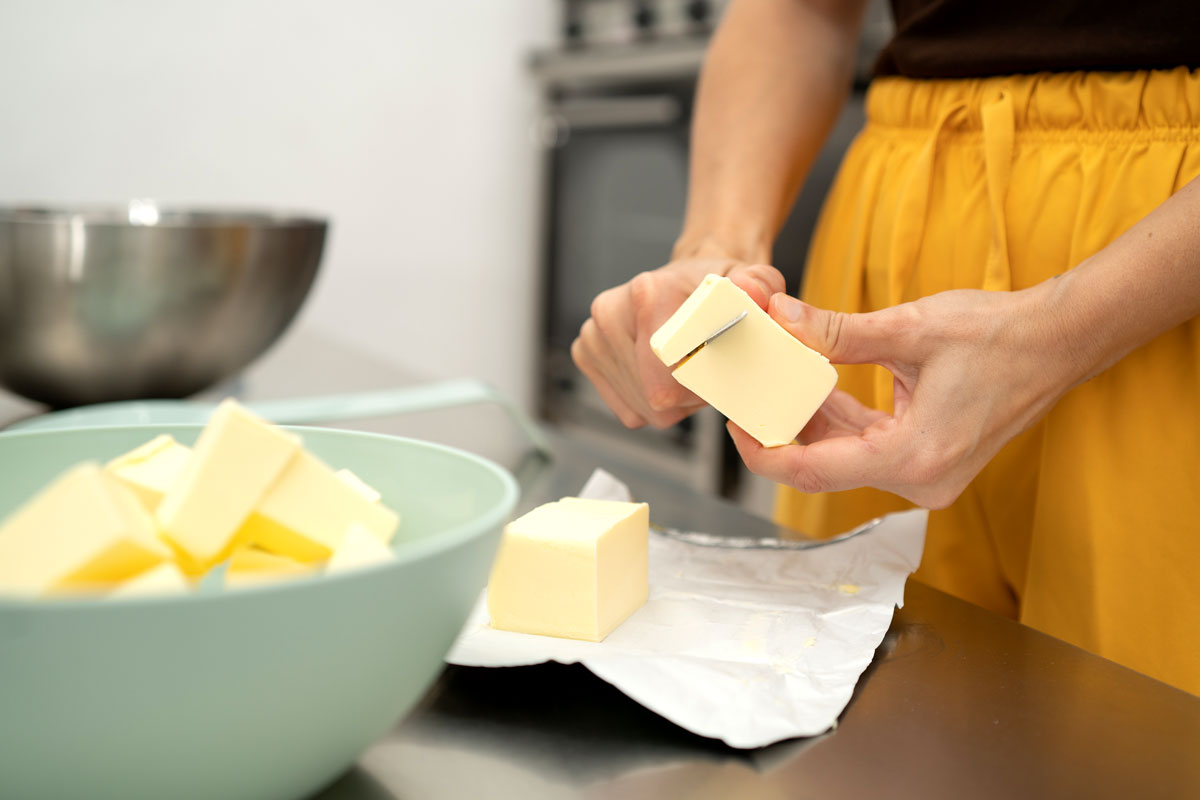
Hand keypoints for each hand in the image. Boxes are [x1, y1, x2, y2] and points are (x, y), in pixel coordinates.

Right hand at [572, 259, 785, 428]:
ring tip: (685, 367)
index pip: (667, 377)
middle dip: (686, 396)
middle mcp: (610, 312)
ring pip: (640, 406)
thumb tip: (753, 294)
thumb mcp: (753, 280)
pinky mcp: (586, 354)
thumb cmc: (718, 288)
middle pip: (652, 396)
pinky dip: (650, 402)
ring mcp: (593, 335)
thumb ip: (760, 285)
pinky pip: (627, 408)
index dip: (698, 388)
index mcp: (647, 294)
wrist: (687, 280)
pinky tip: (663, 374)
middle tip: (705, 369)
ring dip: (670, 401)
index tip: (714, 370)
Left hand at [728, 286, 1087, 507]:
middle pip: (824, 469)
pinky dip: (840, 422)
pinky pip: (868, 448)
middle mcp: (921, 481)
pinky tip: (815, 387)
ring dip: (809, 423)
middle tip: (745, 396)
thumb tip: (781, 319)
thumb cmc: (998, 334)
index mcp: (914, 458)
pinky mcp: (928, 460)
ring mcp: (927, 475)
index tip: (735, 426)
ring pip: (844, 458)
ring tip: (775, 382)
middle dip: (782, 431)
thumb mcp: (908, 327)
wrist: (1058, 341)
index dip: (764, 454)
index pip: (814, 473)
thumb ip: (837, 332)